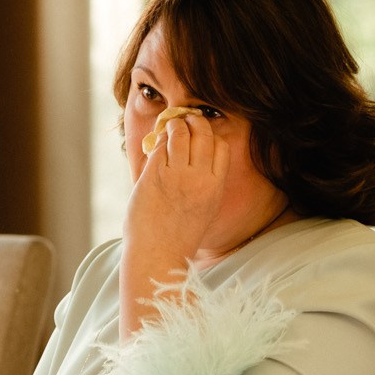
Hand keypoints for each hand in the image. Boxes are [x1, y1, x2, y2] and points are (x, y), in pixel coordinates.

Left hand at [121, 111, 228, 336]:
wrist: (158, 255)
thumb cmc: (179, 236)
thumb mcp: (205, 209)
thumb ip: (206, 185)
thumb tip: (198, 161)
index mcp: (215, 187)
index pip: (221, 147)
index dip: (212, 136)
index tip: (203, 134)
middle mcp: (199, 178)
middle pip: (203, 134)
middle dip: (196, 122)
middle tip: (187, 120)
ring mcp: (176, 175)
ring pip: (180, 133)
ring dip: (175, 124)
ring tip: (171, 125)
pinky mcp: (154, 175)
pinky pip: (159, 146)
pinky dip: (159, 139)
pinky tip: (157, 140)